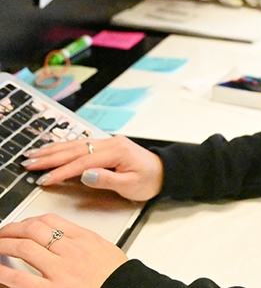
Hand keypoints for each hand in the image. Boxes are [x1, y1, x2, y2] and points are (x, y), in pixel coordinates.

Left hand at [0, 213, 126, 287]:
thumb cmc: (115, 276)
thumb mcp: (104, 248)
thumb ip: (81, 241)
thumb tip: (59, 236)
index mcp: (84, 239)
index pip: (51, 220)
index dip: (30, 220)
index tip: (22, 224)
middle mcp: (71, 251)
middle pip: (34, 230)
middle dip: (12, 229)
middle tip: (2, 233)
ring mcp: (60, 271)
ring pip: (25, 248)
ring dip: (4, 245)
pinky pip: (21, 279)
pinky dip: (4, 273)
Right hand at [22, 136, 163, 201]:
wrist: (164, 171)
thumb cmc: (149, 180)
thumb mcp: (130, 186)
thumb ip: (107, 180)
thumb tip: (85, 174)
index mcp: (117, 151)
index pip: (83, 161)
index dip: (63, 171)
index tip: (45, 179)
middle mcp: (111, 142)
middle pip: (76, 149)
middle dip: (51, 156)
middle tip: (29, 162)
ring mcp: (109, 142)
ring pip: (77, 144)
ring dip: (54, 149)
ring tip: (34, 154)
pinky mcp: (107, 145)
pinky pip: (82, 145)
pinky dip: (65, 147)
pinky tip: (53, 148)